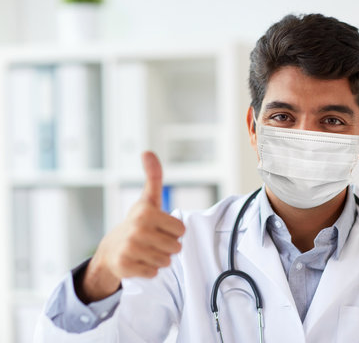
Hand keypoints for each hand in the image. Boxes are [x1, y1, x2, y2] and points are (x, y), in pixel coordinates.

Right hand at [78, 151, 184, 302]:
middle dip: (167, 246)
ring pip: (166, 261)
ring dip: (158, 259)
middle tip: (152, 241)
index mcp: (146, 212)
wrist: (110, 250)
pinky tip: (138, 262)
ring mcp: (130, 249)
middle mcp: (137, 230)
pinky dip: (148, 270)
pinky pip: (154, 273)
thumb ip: (153, 176)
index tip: (159, 227)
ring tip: (145, 251)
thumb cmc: (137, 223)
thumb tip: (147, 151)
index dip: (173, 231)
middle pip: (176, 247)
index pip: (181, 230)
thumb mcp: (148, 200)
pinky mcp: (126, 267)